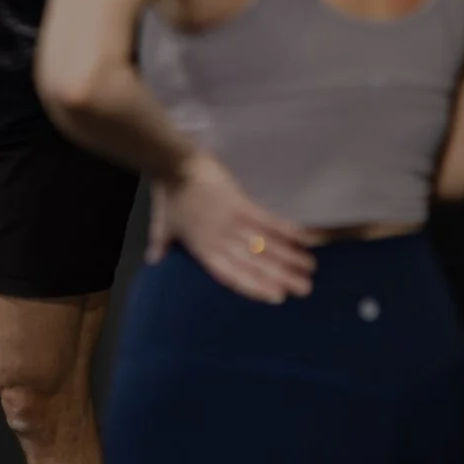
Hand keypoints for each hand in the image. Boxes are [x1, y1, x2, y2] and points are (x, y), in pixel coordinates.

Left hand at [153, 153, 318, 302]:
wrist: (173, 164)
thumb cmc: (168, 194)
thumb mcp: (161, 223)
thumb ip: (160, 243)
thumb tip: (154, 260)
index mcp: (203, 250)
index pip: (232, 276)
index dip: (255, 288)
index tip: (277, 298)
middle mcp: (220, 241)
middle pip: (255, 264)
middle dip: (281, 278)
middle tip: (305, 290)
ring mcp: (231, 223)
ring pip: (265, 246)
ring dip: (290, 258)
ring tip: (310, 269)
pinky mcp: (240, 204)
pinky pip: (268, 221)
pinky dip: (288, 231)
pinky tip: (305, 238)